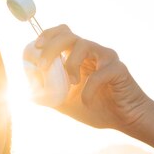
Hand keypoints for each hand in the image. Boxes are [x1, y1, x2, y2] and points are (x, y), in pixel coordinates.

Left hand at [31, 25, 153, 131]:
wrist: (125, 120)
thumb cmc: (97, 108)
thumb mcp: (65, 103)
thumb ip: (49, 94)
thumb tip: (28, 91)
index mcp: (78, 56)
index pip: (62, 33)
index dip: (47, 35)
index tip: (36, 48)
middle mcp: (92, 52)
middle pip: (68, 34)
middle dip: (51, 47)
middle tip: (44, 66)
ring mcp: (106, 58)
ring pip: (84, 45)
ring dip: (70, 63)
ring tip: (72, 83)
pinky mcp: (118, 69)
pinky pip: (101, 72)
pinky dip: (89, 87)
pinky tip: (87, 100)